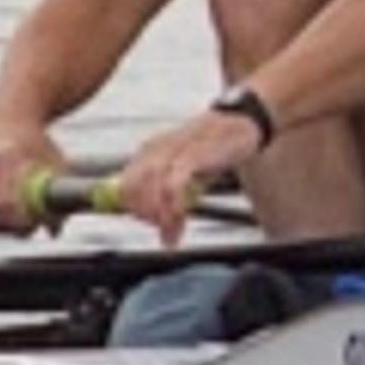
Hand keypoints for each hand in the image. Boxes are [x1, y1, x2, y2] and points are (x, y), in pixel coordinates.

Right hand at [0, 122, 67, 237]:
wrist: (10, 118)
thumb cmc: (38, 144)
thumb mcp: (56, 163)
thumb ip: (58, 195)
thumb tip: (54, 233)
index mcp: (9, 159)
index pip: (6, 203)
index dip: (19, 221)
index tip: (32, 226)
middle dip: (10, 226)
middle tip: (27, 227)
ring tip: (15, 217)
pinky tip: (0, 208)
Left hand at [112, 102, 269, 246]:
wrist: (240, 124)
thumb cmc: (212, 152)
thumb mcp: (190, 179)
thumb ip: (175, 205)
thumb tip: (168, 240)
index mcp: (148, 153)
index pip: (125, 187)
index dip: (135, 210)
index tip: (154, 223)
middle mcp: (155, 150)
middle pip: (132, 189)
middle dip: (145, 214)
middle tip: (164, 227)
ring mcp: (172, 151)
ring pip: (150, 188)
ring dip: (159, 213)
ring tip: (172, 227)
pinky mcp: (191, 155)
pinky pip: (173, 184)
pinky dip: (174, 204)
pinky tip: (181, 214)